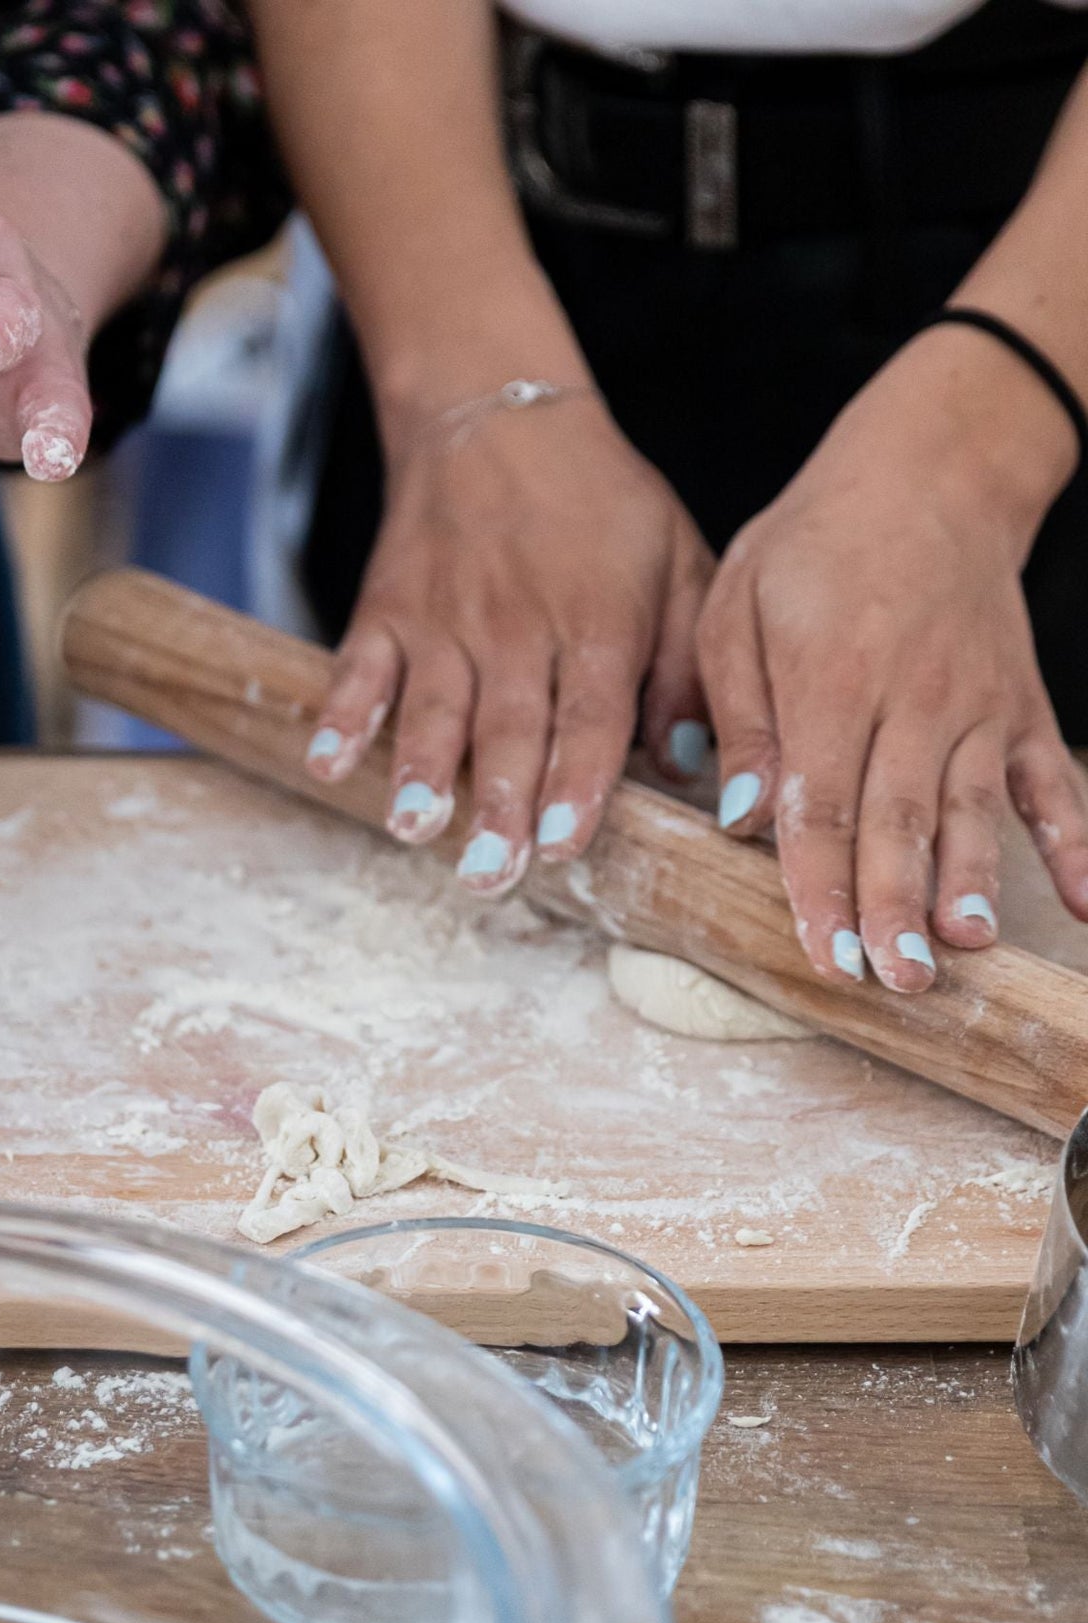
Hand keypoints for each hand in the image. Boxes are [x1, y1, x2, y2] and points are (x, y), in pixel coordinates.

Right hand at [307, 390, 713, 891]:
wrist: (500, 416)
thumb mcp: (678, 563)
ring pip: (433, 706)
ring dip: (419, 772)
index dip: (577, 780)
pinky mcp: (386, 611)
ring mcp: (444, 620)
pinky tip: (327, 763)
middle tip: (494, 872)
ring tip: (414, 829)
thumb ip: (685, 666)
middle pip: (508, 726)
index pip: (590, 714)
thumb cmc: (601, 506)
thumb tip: (691, 765)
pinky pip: (359, 668)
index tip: (566, 842)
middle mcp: (519, 625)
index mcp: (600, 620)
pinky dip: (341, 715)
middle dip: (498, 802)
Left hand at [697, 324, 1087, 989]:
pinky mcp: (1021, 708)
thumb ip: (741, 716)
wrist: (927, 474)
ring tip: (968, 946)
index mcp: (831, 682)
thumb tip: (741, 814)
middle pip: (899, 822)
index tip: (825, 956)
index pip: (822, 805)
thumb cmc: (812, 549)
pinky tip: (1084, 904)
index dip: (822, 887)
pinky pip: (1051, 782)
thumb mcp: (738, 611)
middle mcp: (912, 702)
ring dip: (972, 881)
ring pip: (972, 810)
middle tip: (897, 980)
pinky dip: (1074, 841)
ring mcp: (976, 708)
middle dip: (896, 907)